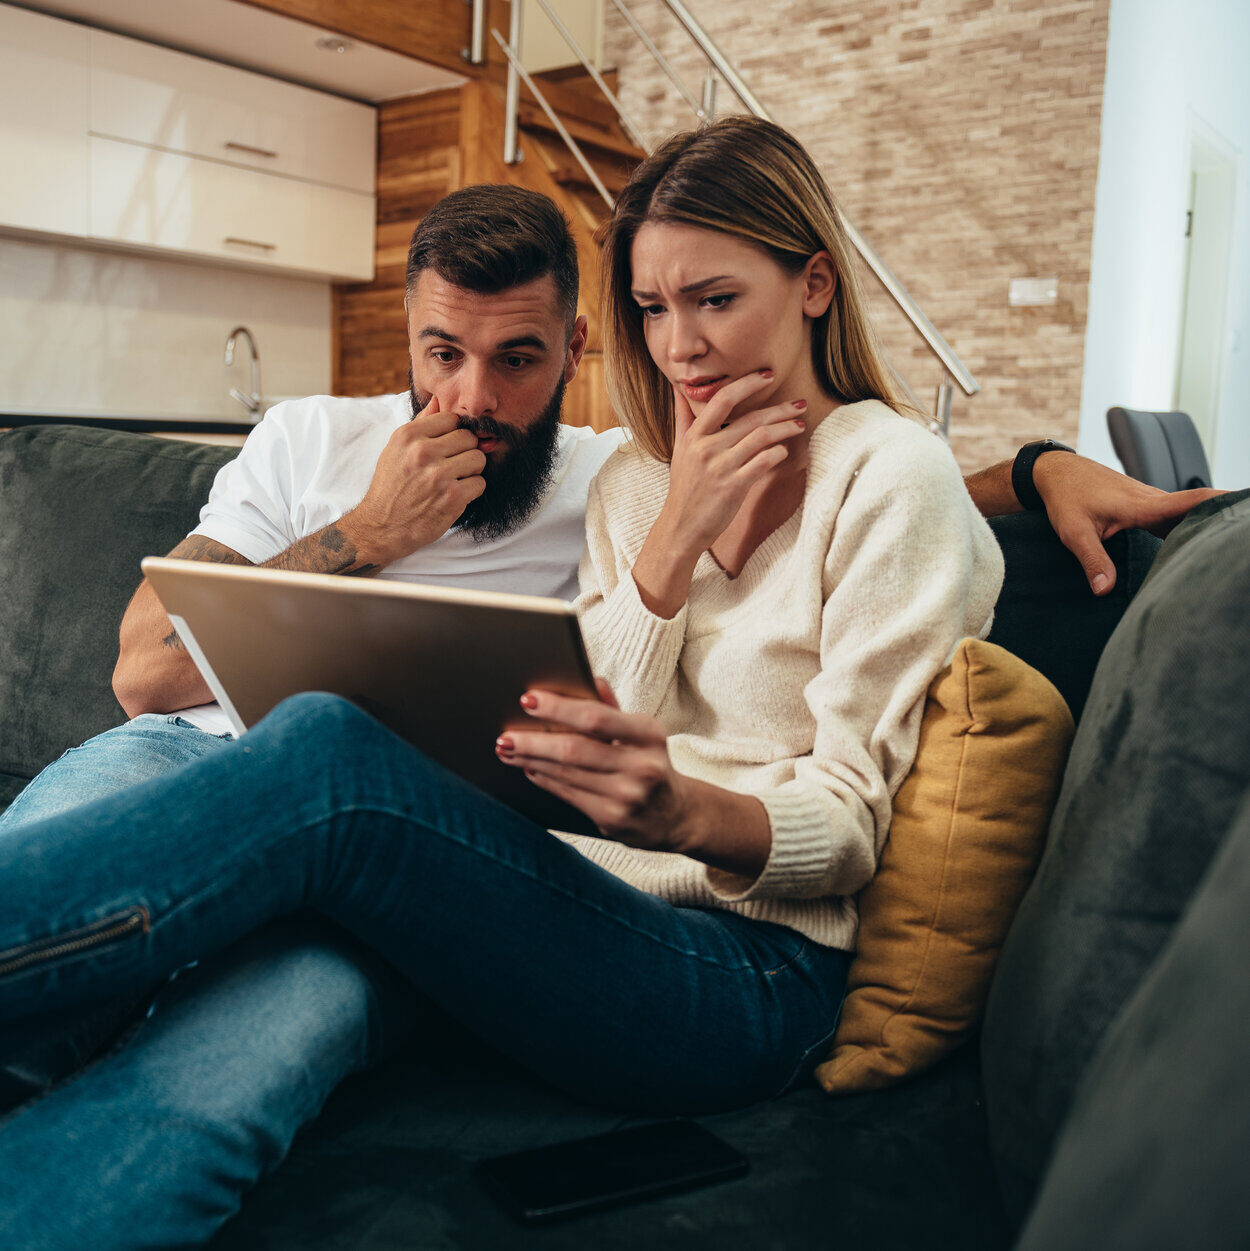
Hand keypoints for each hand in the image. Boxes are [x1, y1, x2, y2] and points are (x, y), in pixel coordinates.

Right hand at [339, 395, 485, 564]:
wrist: (381, 527)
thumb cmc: (390, 487)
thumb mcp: (396, 449)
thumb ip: (420, 424)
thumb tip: (439, 399)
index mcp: (408, 435)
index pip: (452, 419)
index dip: (454, 433)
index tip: (448, 447)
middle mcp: (422, 451)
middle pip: (469, 438)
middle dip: (465, 452)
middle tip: (453, 466)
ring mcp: (438, 474)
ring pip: (478, 459)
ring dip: (472, 471)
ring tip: (455, 480)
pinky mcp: (452, 497)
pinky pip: (480, 483)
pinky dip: (472, 491)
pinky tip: (456, 495)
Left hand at [495, 679, 694, 851]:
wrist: (675, 814)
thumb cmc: (650, 762)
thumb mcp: (642, 732)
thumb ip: (612, 708)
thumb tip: (590, 679)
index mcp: (649, 735)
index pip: (596, 718)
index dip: (559, 708)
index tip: (527, 700)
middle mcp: (641, 767)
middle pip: (575, 750)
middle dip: (533, 741)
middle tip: (504, 735)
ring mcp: (628, 797)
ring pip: (567, 774)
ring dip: (531, 760)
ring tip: (507, 750)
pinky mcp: (614, 820)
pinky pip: (569, 795)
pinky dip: (544, 780)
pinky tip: (529, 768)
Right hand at [659, 372, 807, 559]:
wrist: (681, 527)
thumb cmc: (684, 488)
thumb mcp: (678, 449)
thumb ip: (683, 417)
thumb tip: (677, 388)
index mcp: (694, 436)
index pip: (722, 399)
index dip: (747, 384)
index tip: (767, 376)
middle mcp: (706, 448)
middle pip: (750, 418)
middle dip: (780, 409)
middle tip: (799, 404)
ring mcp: (720, 467)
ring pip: (760, 438)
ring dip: (785, 429)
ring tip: (799, 425)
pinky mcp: (733, 487)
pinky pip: (763, 462)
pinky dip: (777, 453)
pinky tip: (784, 452)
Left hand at [1034, 452, 1224, 594]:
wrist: (1057, 472)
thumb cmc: (1065, 497)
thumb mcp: (1074, 532)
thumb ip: (1092, 560)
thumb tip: (1105, 590)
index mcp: (1142, 504)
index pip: (1193, 501)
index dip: (1221, 502)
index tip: (1243, 510)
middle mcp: (1152, 499)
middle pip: (1196, 509)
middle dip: (1218, 521)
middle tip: (1235, 544)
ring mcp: (1149, 501)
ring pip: (1185, 514)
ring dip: (1202, 525)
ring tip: (1221, 549)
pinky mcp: (1143, 506)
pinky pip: (1172, 516)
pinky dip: (1185, 527)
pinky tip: (1192, 544)